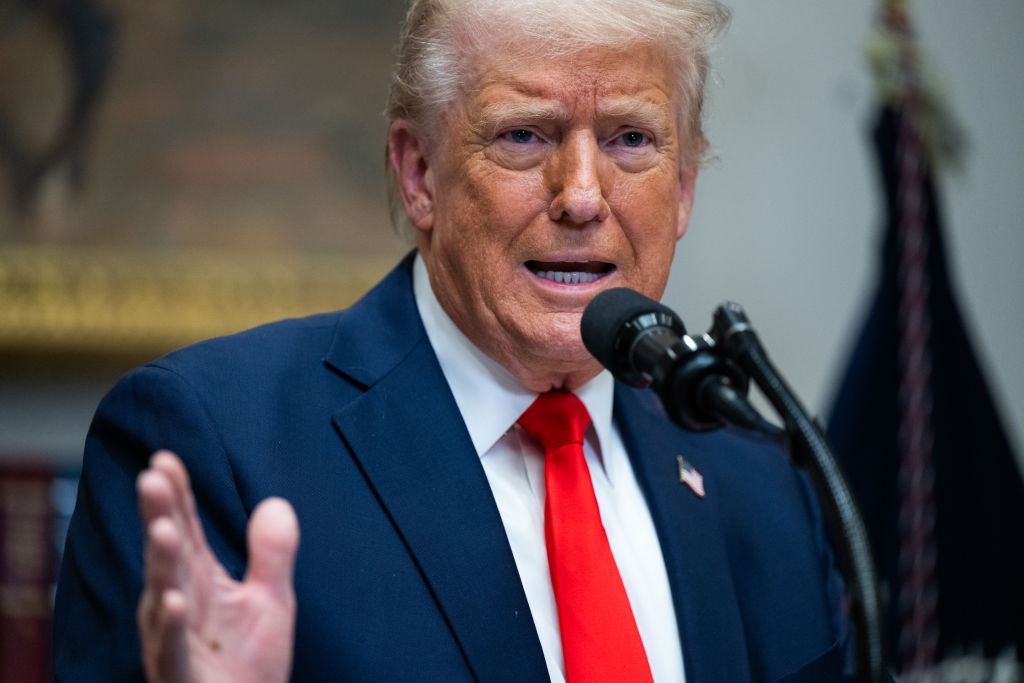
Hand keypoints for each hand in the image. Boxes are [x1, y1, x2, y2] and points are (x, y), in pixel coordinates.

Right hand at [137, 451, 298, 682]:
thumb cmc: (246, 665)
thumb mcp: (270, 600)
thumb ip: (271, 552)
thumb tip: (276, 501)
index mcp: (197, 581)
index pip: (184, 529)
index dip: (175, 496)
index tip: (165, 459)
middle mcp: (176, 605)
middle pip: (168, 555)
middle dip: (159, 516)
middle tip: (152, 478)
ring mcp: (173, 642)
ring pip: (164, 597)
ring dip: (162, 564)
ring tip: (165, 530)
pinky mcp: (181, 677)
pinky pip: (174, 650)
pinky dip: (173, 626)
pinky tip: (177, 601)